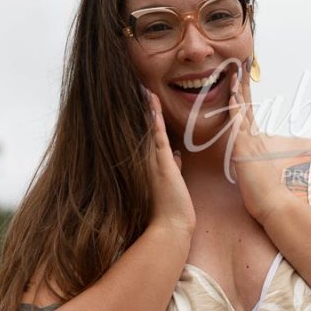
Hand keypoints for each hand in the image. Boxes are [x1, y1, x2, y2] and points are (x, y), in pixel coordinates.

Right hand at [144, 87, 195, 235]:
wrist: (171, 225)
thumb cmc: (172, 206)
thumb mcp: (173, 180)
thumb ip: (172, 165)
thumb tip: (176, 156)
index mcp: (153, 161)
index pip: (149, 132)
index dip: (146, 114)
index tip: (144, 96)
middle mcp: (147, 158)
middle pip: (143, 126)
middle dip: (140, 106)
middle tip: (135, 84)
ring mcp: (151, 159)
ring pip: (148, 126)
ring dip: (145, 106)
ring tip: (141, 86)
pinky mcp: (159, 161)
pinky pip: (156, 132)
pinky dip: (154, 116)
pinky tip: (150, 100)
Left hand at [227, 59, 289, 223]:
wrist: (274, 205)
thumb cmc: (265, 194)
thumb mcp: (255, 172)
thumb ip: (252, 161)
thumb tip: (250, 158)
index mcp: (254, 142)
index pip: (247, 113)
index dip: (243, 95)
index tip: (239, 78)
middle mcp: (254, 138)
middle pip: (247, 104)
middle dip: (243, 84)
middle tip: (241, 64)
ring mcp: (251, 142)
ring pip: (244, 110)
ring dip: (239, 90)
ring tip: (235, 71)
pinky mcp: (245, 150)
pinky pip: (240, 125)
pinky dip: (237, 109)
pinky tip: (233, 95)